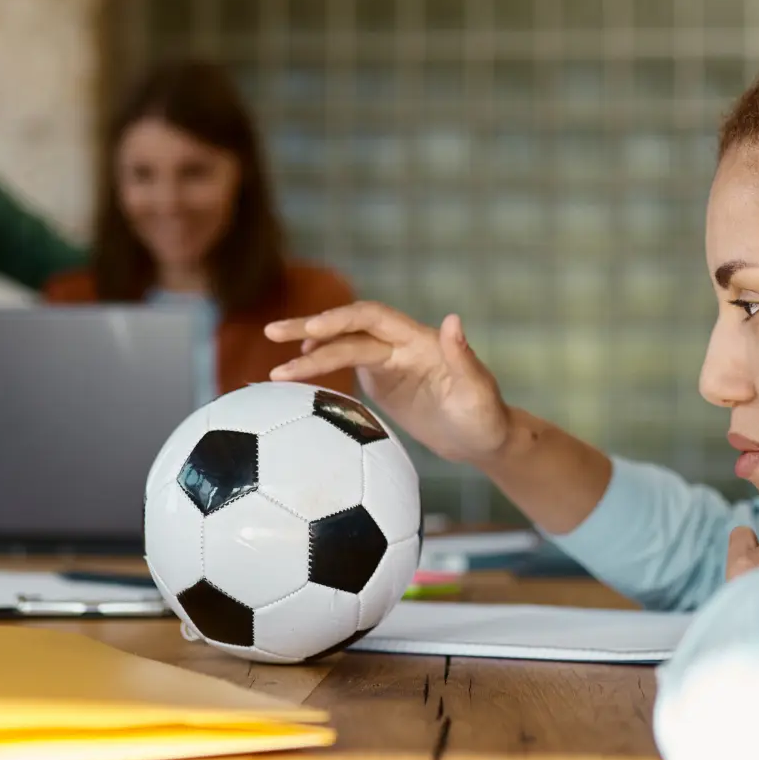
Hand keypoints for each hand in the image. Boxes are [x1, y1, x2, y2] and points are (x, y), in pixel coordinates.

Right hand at [266, 302, 512, 464]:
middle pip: (347, 328)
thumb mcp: (479, 392)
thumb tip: (452, 320)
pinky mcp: (381, 382)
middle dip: (309, 329)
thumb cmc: (486, 418)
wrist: (482, 440)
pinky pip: (344, 368)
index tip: (310, 331)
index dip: (339, 320)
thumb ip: (463, 357)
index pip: (372, 319)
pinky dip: (319, 370)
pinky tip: (295, 379)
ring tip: (275, 372)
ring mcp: (388, 363)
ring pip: (341, 349)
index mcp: (419, 340)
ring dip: (309, 355)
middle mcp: (400, 345)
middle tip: (272, 332)